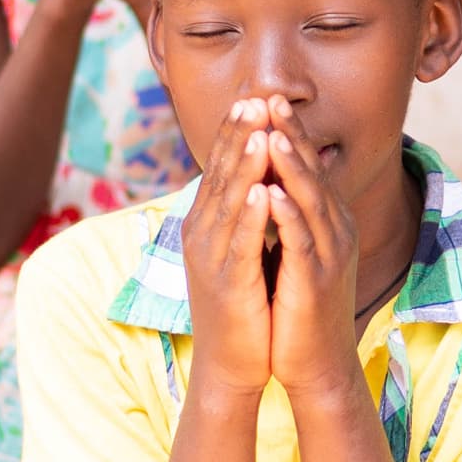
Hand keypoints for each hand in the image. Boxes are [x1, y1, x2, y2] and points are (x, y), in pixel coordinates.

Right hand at [179, 97, 278, 399]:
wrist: (232, 363)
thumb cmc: (243, 304)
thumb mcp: (240, 250)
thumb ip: (244, 213)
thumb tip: (256, 175)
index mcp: (207, 222)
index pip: (220, 167)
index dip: (235, 132)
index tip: (253, 98)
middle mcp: (202, 233)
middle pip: (219, 175)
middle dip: (237, 136)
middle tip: (254, 98)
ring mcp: (211, 259)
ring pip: (227, 203)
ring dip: (242, 165)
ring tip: (257, 131)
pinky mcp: (226, 285)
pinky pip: (238, 244)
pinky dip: (248, 216)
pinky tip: (259, 192)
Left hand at [257, 104, 364, 397]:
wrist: (317, 364)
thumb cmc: (300, 309)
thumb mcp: (297, 254)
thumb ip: (290, 218)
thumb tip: (271, 182)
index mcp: (328, 222)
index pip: (308, 166)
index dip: (289, 131)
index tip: (266, 99)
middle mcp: (335, 232)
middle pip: (313, 172)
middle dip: (291, 134)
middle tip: (272, 99)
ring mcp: (330, 256)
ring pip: (311, 201)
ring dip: (292, 166)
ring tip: (273, 133)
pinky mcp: (316, 282)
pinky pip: (302, 242)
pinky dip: (287, 216)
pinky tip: (271, 194)